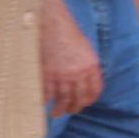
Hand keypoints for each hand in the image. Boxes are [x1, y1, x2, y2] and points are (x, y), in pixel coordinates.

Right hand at [37, 0, 103, 117]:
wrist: (52, 24)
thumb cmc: (68, 32)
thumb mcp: (86, 48)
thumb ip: (87, 64)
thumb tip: (85, 77)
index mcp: (91, 66)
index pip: (95, 90)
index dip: (89, 99)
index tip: (84, 103)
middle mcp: (79, 74)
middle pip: (79, 98)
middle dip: (74, 107)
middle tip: (69, 110)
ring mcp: (62, 75)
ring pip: (63, 100)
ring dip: (60, 109)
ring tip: (56, 113)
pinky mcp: (47, 74)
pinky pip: (47, 93)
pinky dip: (45, 101)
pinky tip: (43, 104)